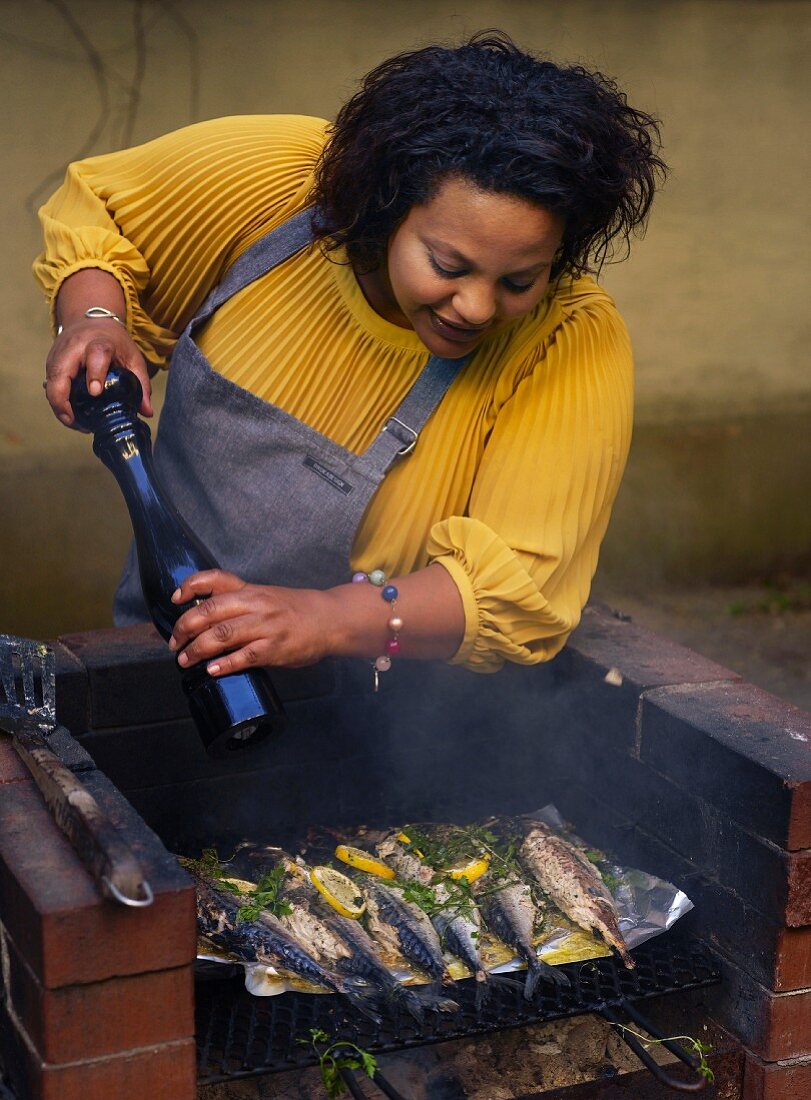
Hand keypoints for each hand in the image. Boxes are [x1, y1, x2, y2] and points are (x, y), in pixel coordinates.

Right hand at [44, 318, 152, 428]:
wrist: (89, 322)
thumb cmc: (113, 342)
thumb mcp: (132, 357)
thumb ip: (141, 383)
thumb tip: (146, 412)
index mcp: (99, 343)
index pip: (95, 356)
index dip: (95, 374)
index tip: (96, 393)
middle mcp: (74, 348)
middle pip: (60, 374)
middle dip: (62, 402)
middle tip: (76, 423)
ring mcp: (58, 356)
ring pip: (50, 385)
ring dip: (60, 408)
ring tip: (78, 424)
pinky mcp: (50, 364)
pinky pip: (50, 387)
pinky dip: (58, 403)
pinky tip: (72, 416)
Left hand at [169, 570, 332, 673]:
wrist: (330, 620)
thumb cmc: (295, 610)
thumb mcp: (266, 596)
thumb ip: (239, 602)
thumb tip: (205, 618)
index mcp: (251, 590)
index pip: (214, 579)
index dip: (190, 586)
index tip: (175, 598)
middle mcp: (255, 604)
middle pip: (209, 611)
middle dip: (185, 628)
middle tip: (174, 643)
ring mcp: (265, 626)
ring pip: (221, 635)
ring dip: (197, 650)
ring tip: (185, 660)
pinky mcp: (274, 648)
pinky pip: (243, 656)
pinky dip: (224, 664)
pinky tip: (212, 670)